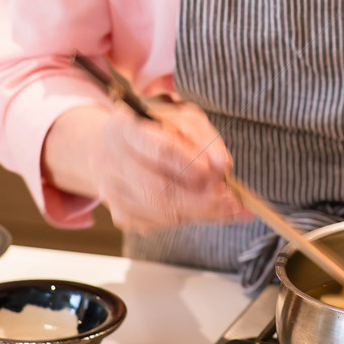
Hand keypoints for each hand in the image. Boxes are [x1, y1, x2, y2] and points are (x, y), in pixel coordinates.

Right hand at [43, 98, 249, 233]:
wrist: (117, 148)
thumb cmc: (155, 130)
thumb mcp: (183, 119)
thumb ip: (204, 139)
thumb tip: (222, 165)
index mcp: (125, 129)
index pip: (160, 148)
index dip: (192, 162)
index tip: (220, 169)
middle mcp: (111, 162)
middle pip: (159, 190)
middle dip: (202, 198)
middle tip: (232, 198)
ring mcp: (113, 193)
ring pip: (162, 212)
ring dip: (201, 211)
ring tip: (229, 205)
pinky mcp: (122, 216)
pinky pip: (162, 224)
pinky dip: (191, 218)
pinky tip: (209, 211)